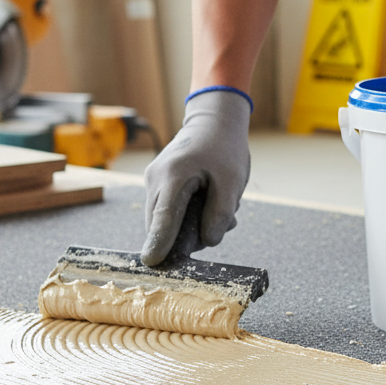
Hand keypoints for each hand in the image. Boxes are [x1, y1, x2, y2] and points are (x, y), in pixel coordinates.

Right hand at [141, 89, 250, 265]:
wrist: (213, 120)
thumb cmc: (224, 147)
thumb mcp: (232, 181)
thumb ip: (220, 213)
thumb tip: (207, 241)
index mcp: (174, 176)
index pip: (163, 217)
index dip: (159, 242)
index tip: (153, 264)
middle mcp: (156, 179)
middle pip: (160, 223)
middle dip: (186, 236)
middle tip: (222, 224)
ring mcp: (153, 180)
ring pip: (164, 219)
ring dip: (190, 225)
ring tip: (221, 208)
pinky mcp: (157, 183)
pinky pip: (167, 210)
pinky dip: (187, 215)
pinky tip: (209, 203)